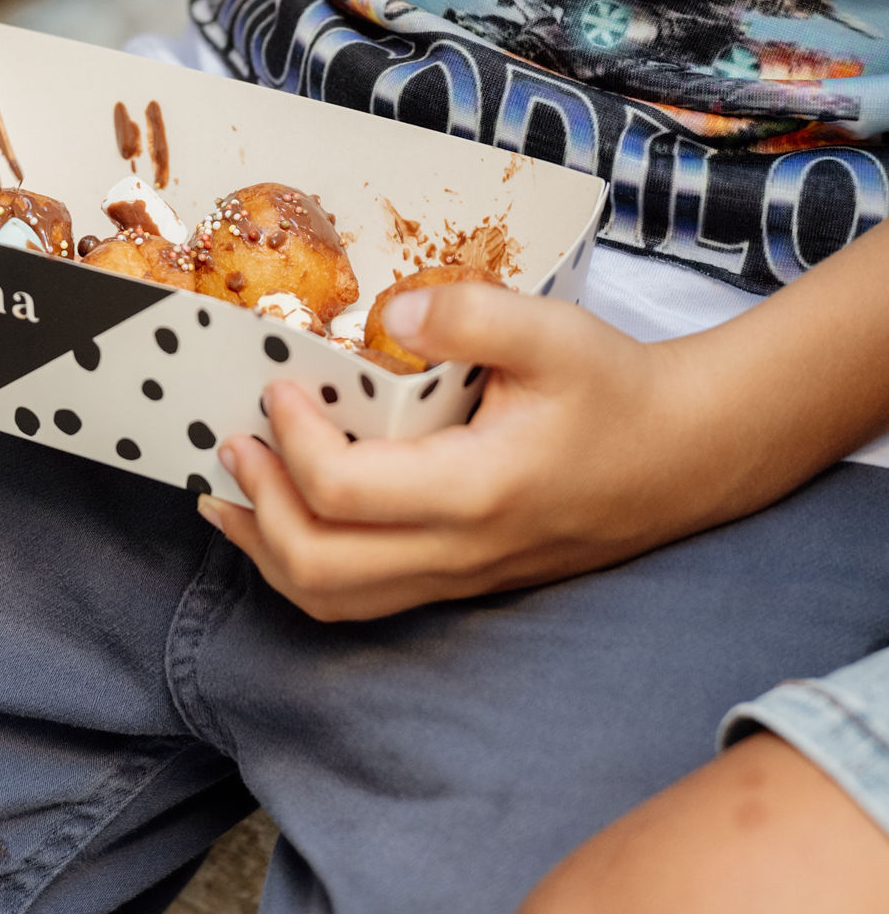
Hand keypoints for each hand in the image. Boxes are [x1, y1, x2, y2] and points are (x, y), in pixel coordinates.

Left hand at [198, 282, 768, 621]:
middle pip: (321, 569)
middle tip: (231, 446)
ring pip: (336, 601)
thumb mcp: (554, 331)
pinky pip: (364, 599)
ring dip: (268, 552)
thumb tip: (391, 314)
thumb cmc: (618, 390)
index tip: (277, 389)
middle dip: (257, 509)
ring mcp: (460, 578)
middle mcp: (460, 552)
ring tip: (228, 499)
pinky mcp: (461, 581)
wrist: (685, 455)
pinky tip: (286, 523)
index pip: (343, 492)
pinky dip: (308, 567)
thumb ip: (471, 312)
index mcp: (477, 491)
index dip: (290, 443)